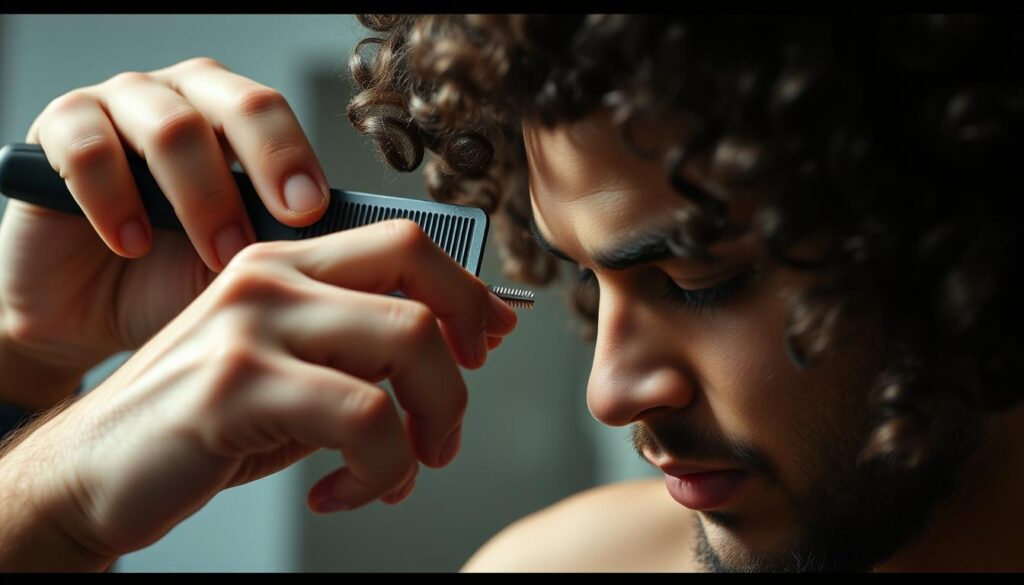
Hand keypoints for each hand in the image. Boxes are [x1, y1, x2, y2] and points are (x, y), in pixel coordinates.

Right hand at [0, 57, 329, 405]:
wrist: (92, 315)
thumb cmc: (181, 284)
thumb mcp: (249, 272)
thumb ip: (295, 251)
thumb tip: (368, 258)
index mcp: (235, 121)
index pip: (276, 114)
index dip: (297, 156)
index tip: (314, 211)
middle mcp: (185, 99)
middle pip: (235, 100)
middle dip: (268, 161)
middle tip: (287, 219)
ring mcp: (120, 106)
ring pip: (168, 124)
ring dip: (201, 195)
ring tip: (220, 258)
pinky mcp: (57, 131)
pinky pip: (86, 145)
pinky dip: (112, 196)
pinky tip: (131, 244)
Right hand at [0, 219, 517, 568]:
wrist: (94, 470)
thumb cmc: (208, 423)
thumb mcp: (294, 367)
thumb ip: (365, 343)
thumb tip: (470, 337)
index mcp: (288, 261)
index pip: (408, 243)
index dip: (468, 294)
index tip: (487, 345)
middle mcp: (271, 275)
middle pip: (420, 283)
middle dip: (460, 368)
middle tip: (444, 433)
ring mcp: (250, 322)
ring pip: (409, 343)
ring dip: (430, 424)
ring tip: (398, 472)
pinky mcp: (235, 383)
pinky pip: (364, 419)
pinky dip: (378, 470)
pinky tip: (340, 494)